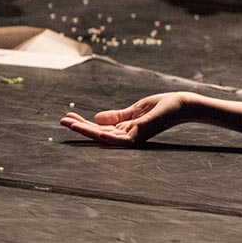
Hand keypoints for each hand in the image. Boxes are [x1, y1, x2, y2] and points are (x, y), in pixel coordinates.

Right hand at [59, 92, 190, 146]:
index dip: (83, 124)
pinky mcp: (140, 134)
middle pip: (98, 134)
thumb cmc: (162, 107)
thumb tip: (96, 118)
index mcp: (124, 130)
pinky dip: (104, 134)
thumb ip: (117, 116)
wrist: (181, 105)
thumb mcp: (134, 110)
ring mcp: (133, 137)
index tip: (68, 116)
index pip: (100, 129)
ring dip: (86, 131)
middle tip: (61, 121)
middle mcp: (126, 136)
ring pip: (104, 137)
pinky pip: (118, 137)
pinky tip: (92, 127)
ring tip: (69, 123)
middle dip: (79, 128)